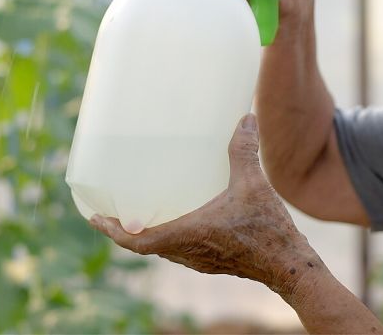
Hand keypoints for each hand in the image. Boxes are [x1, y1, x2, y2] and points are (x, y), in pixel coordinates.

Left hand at [90, 114, 316, 294]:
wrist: (289, 265)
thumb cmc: (268, 230)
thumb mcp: (253, 185)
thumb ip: (244, 151)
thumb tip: (245, 118)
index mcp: (187, 235)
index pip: (136, 241)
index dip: (111, 231)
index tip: (93, 219)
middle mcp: (187, 251)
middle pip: (143, 246)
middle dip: (123, 231)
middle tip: (109, 211)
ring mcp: (199, 260)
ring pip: (162, 249)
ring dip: (145, 234)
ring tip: (137, 213)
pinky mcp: (212, 260)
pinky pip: (179, 249)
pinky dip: (167, 236)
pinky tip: (179, 218)